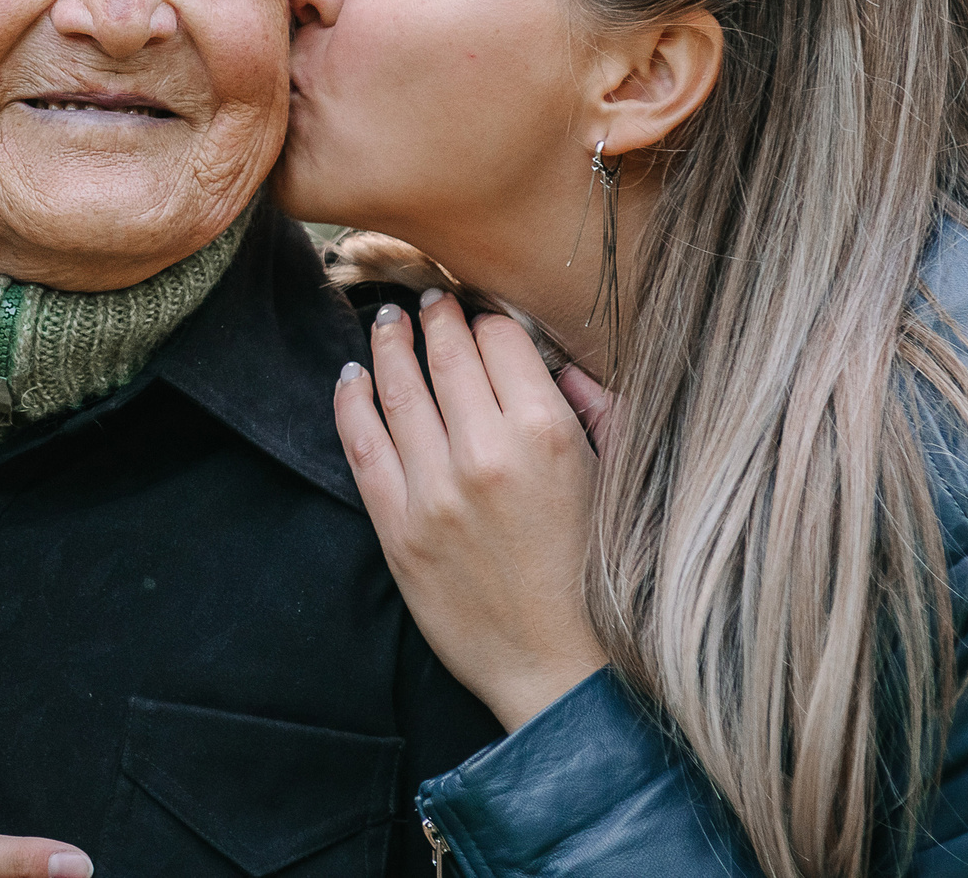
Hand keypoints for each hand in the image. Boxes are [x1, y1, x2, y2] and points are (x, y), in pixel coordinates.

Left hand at [334, 288, 611, 731]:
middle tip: (429, 299)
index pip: (501, 339)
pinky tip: (351, 375)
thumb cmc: (597, 572)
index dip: (488, 317)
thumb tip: (554, 359)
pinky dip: (350, 400)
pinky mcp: (398, 528)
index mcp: (547, 433)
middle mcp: (484, 453)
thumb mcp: (617, 479)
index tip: (478, 309)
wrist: (559, 668)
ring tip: (387, 321)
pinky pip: (360, 445)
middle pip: (446, 353)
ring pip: (396, 388)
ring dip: (388, 344)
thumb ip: (595, 408)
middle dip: (435, 316)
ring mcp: (433, 492)